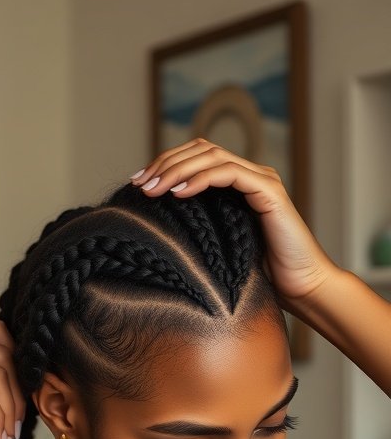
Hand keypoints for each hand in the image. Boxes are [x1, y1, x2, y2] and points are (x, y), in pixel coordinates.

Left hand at [131, 138, 337, 310]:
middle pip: (201, 149)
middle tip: (138, 183)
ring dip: (177, 169)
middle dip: (165, 163)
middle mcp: (250, 175)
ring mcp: (261, 180)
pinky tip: (177, 193)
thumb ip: (196, 231)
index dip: (165, 164)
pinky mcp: (269, 192)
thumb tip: (153, 231)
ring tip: (151, 189)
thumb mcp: (217, 249)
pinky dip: (201, 179)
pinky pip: (230, 174)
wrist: (300, 289)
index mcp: (238, 184)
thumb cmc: (260, 277)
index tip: (138, 183)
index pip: (197, 157)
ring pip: (212, 156)